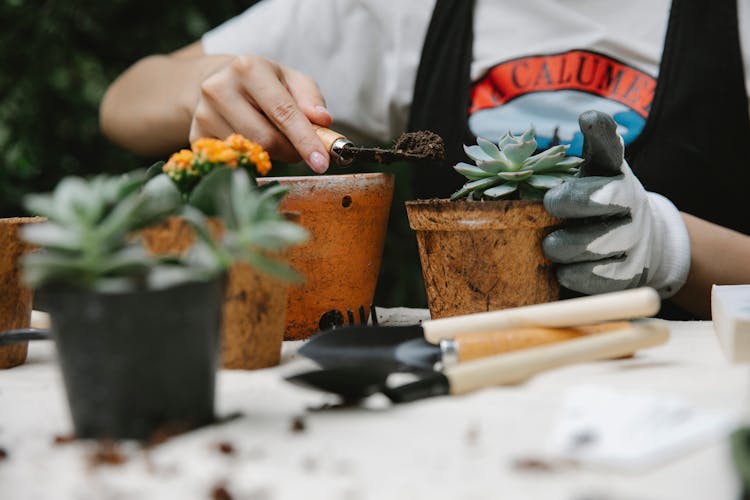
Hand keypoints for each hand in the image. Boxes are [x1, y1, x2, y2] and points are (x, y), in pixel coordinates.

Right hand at [191, 54, 332, 172]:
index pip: (283, 112)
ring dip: (274, 155)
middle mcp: (219, 88)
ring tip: (273, 136)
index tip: (322, 163)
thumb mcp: (292, 81)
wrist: (221, 82)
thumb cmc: (265, 84)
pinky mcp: (196, 136)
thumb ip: (311, 99)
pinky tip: (253, 142)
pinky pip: (236, 161)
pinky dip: (253, 159)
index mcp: (248, 68)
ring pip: (252, 153)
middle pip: (266, 139)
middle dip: (291, 150)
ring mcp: (203, 114)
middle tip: (299, 148)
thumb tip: (322, 121)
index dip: (305, 140)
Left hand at [542, 110, 689, 297]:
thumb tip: (588, 118)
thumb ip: (582, 152)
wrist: (639, 243)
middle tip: (549, 205)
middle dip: (573, 201)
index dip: (601, 132)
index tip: (587, 120)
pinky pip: (597, 277)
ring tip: (550, 245)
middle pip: (606, 197)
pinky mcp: (628, 273)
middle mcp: (631, 201)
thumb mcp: (591, 174)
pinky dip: (573, 275)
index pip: (611, 147)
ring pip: (597, 243)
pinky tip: (561, 271)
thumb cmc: (596, 202)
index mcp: (614, 172)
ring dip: (565, 246)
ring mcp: (634, 238)